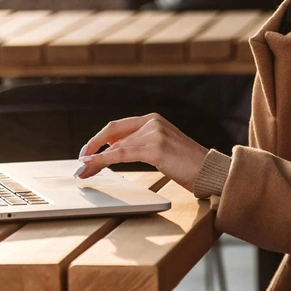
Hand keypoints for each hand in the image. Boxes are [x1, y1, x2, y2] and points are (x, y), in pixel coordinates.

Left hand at [75, 113, 208, 193]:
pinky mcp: (156, 148)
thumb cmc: (188, 164)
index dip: (99, 138)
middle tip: (80, 161)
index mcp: (154, 119)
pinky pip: (122, 154)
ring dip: (95, 160)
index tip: (87, 151)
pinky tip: (93, 164)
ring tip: (83, 171)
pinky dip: (103, 160)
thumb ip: (141, 144)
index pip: (118, 126)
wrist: (210, 171)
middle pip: (113, 132)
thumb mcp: (162, 148)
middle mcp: (153, 122)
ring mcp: (155, 133)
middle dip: (92, 147)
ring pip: (115, 146)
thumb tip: (114, 149)